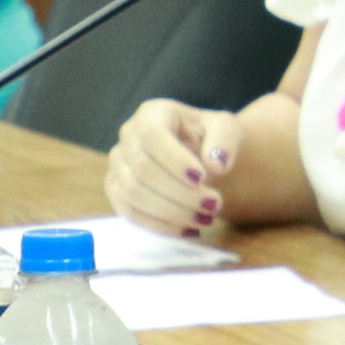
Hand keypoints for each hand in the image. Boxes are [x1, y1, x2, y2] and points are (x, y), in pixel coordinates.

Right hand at [108, 99, 244, 238]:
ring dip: (172, 212)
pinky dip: (160, 226)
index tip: (203, 178)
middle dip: (180, 193)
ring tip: (206, 219)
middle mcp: (128, 136)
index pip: (151, 135)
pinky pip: (130, 213)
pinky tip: (189, 231)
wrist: (199, 156)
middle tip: (214, 206)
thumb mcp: (227, 129)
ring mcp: (118, 164)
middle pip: (143, 169)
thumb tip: (217, 165)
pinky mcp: (117, 190)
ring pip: (134, 194)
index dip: (173, 159)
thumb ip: (225, 141)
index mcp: (153, 114)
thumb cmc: (211, 138)